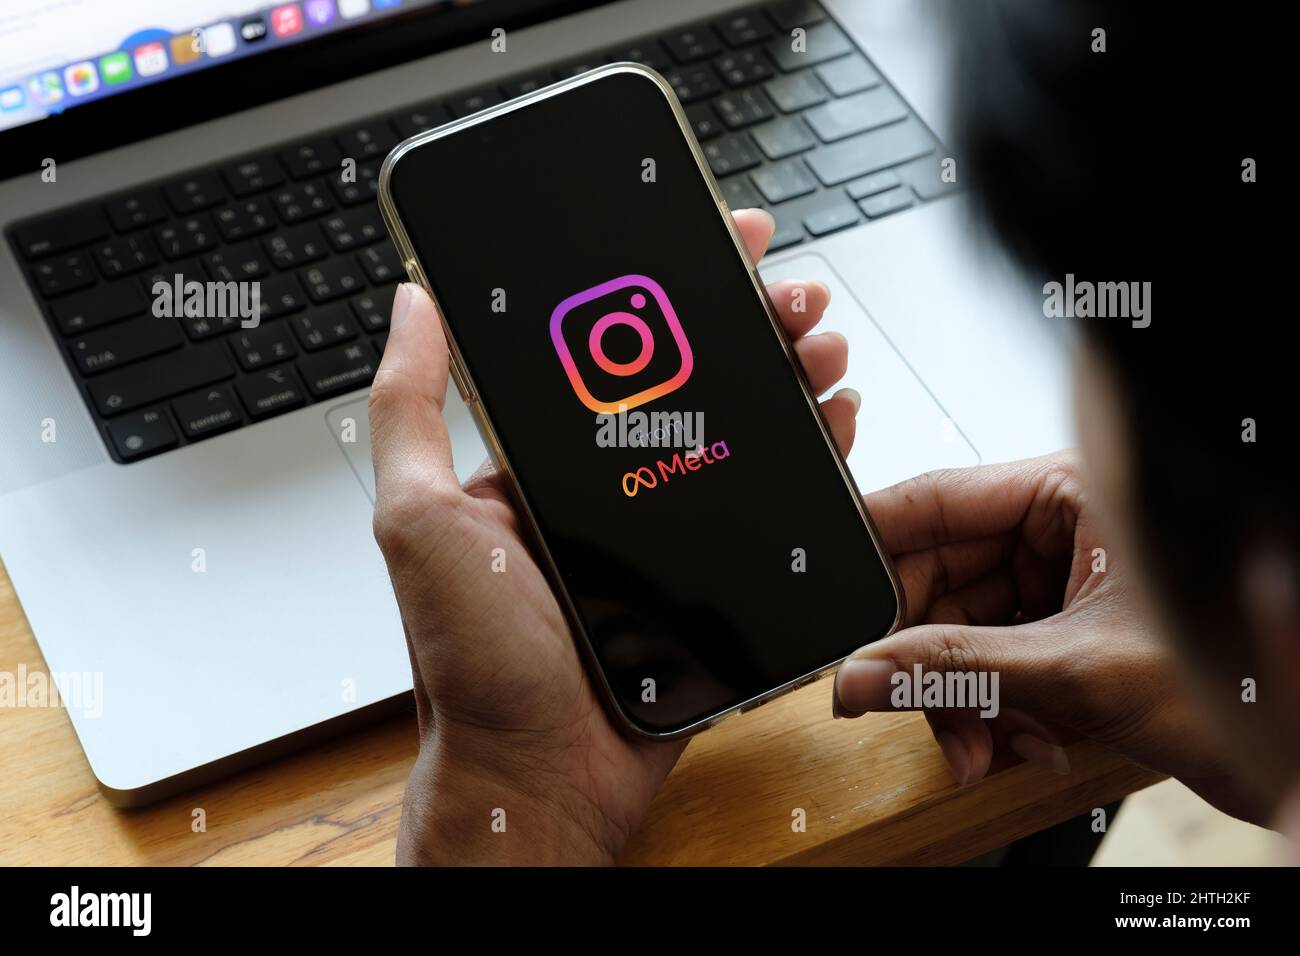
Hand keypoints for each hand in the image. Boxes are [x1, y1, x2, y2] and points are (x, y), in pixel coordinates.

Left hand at [369, 208, 859, 863]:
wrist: (541, 776)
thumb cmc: (472, 664)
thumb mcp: (418, 521)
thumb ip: (411, 412)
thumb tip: (410, 304)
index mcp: (542, 463)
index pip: (612, 349)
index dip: (666, 289)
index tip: (712, 243)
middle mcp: (608, 488)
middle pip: (693, 380)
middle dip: (749, 323)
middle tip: (788, 293)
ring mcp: (666, 532)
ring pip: (743, 432)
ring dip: (789, 375)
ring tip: (819, 345)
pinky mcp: (714, 578)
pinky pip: (772, 507)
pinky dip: (811, 457)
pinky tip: (833, 421)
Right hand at [835, 452, 1264, 822]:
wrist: (1294, 743)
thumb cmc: (1241, 676)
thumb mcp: (1079, 669)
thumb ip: (957, 668)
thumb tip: (863, 673)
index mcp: (1068, 490)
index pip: (935, 501)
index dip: (872, 547)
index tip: (826, 593)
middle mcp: (1057, 528)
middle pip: (937, 578)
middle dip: (921, 654)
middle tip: (895, 699)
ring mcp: (1057, 582)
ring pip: (956, 631)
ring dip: (957, 697)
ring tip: (978, 745)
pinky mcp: (1061, 630)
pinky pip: (988, 663)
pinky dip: (989, 710)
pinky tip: (1016, 742)